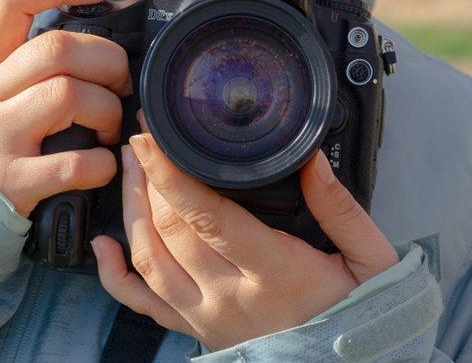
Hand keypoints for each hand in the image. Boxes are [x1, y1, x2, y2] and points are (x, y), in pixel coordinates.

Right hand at [0, 0, 131, 216]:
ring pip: (68, 95)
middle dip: (107, 60)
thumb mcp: (1, 83)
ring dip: (107, 110)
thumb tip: (102, 21)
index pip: (11, 0)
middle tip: (120, 81)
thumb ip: (37, 55)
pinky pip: (74, 162)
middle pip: (57, 49)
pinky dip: (102, 163)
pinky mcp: (14, 180)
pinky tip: (101, 163)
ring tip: (109, 125)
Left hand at [93, 135, 398, 351]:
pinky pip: (144, 306)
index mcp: (274, 272)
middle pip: (170, 231)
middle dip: (146, 180)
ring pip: (150, 260)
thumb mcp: (369, 258)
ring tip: (129, 170)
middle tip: (140, 141)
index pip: (207, 216)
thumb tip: (311, 159)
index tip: (150, 139)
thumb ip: (340, 207)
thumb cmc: (360, 313)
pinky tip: (102, 246)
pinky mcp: (197, 331)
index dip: (170, 175)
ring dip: (131, 211)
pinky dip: (115, 276)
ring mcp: (208, 319)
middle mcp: (231, 298)